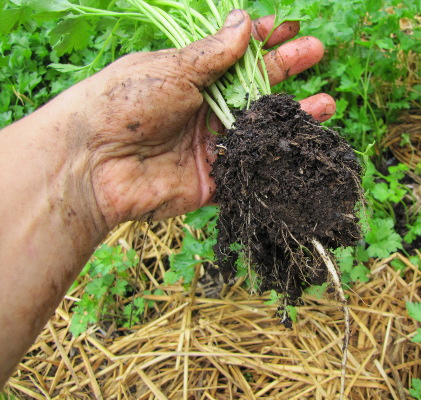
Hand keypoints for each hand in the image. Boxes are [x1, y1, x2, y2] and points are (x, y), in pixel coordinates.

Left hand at [66, 10, 334, 228]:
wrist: (94, 163)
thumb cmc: (124, 104)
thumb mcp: (170, 68)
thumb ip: (211, 54)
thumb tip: (244, 21)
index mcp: (190, 79)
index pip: (234, 58)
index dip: (261, 42)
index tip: (288, 28)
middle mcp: (202, 112)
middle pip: (251, 91)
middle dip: (285, 72)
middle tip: (316, 53)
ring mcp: (207, 147)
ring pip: (256, 132)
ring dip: (289, 118)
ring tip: (325, 104)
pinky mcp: (209, 182)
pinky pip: (246, 171)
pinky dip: (271, 161)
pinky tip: (298, 147)